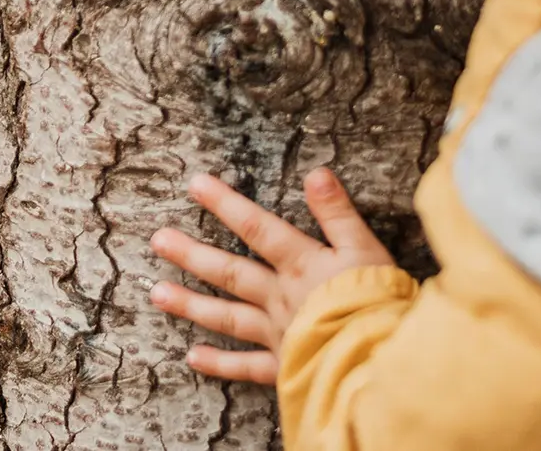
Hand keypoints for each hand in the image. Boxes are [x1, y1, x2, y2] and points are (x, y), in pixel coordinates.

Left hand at [148, 167, 396, 384]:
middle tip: (157, 240)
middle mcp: (281, 297)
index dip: (225, 204)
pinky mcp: (285, 368)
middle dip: (192, 254)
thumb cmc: (380, 304)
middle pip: (230, 272)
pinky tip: (192, 357)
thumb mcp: (366, 249)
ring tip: (156, 293)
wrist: (383, 362)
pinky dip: (219, 364)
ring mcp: (279, 334)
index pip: (257, 227)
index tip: (194, 184)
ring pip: (228, 317)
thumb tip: (316, 173)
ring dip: (191, 304)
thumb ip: (338, 213)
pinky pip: (246, 368)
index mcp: (302, 265)